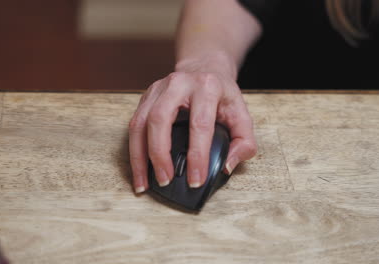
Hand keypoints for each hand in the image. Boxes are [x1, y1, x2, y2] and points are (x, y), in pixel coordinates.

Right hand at [128, 58, 256, 193]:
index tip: (195, 180)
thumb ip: (244, 143)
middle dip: (160, 154)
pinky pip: (134, 125)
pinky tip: (139, 169)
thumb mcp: (242, 115)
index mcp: (207, 87)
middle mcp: (179, 84)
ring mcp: (158, 89)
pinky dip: (134, 151)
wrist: (206, 69)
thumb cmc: (223, 96)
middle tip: (166, 180)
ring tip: (144, 182)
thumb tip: (227, 166)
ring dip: (139, 156)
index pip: (200, 124)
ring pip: (140, 123)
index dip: (197, 155)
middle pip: (160, 119)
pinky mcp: (146, 97)